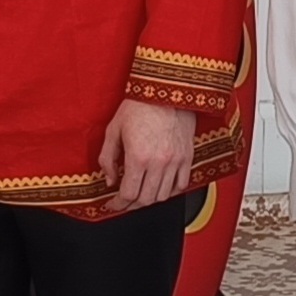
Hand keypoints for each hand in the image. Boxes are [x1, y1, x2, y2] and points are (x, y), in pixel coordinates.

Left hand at [94, 99, 195, 216]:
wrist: (166, 90)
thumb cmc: (139, 106)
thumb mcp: (113, 130)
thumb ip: (107, 158)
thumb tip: (109, 180)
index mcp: (138, 157)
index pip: (127, 194)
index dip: (117, 204)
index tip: (113, 204)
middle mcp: (158, 162)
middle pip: (145, 200)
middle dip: (131, 205)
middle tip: (124, 202)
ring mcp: (175, 161)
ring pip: (163, 196)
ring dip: (150, 199)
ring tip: (141, 194)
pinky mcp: (187, 157)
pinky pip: (181, 185)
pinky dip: (170, 191)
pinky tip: (160, 186)